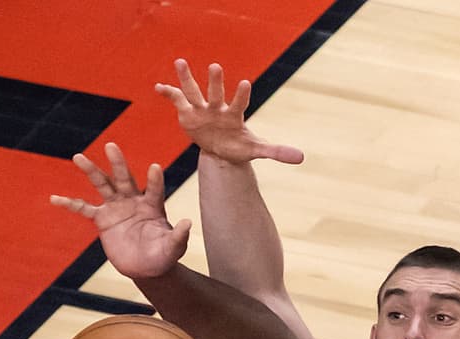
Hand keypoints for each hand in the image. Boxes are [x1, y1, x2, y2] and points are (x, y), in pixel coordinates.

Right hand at [50, 142, 190, 278]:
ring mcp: (116, 208)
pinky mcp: (103, 220)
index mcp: (153, 206)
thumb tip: (188, 222)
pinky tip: (55, 199)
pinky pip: (84, 209)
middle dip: (118, 163)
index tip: (155, 167)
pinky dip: (70, 204)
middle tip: (111, 145)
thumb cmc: (164, 255)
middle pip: (124, 178)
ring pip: (103, 186)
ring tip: (78, 156)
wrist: (146, 267)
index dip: (155, 180)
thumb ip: (179, 236)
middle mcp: (133, 201)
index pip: (154, 189)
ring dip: (91, 171)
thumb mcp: (174, 248)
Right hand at [155, 59, 303, 164]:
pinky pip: (177, 100)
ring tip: (180, 61)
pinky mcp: (188, 112)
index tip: (245, 83)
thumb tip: (302, 157)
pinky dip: (168, 93)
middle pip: (216, 93)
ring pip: (194, 91)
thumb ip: (276, 151)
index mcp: (234, 115)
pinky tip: (158, 87)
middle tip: (215, 66)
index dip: (242, 95)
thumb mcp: (256, 150)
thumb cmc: (239, 146)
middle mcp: (217, 108)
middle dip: (215, 81)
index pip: (240, 103)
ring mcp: (202, 109)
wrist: (221, 150)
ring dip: (186, 78)